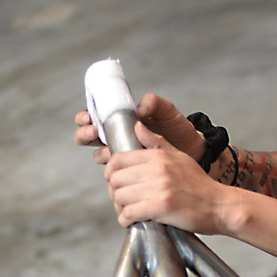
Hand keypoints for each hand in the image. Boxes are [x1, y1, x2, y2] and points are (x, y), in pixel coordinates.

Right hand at [74, 93, 204, 165]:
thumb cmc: (176, 128)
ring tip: (109, 152)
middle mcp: (115, 136)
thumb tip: (140, 107)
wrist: (191, 150)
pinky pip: (116, 173)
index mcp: (119, 118)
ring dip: (100, 153)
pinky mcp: (131, 170)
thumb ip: (155, 104)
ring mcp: (122, 154)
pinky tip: (120, 170)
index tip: (89, 117)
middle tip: (95, 132)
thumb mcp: (166, 111)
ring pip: (99, 155)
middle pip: (87, 137)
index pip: (92, 115)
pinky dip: (115, 171)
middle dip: (85, 134)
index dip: (84, 117)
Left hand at [105, 122, 226, 233]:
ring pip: (120, 197)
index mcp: (158, 155)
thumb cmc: (201, 185)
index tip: (115, 181)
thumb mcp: (180, 157)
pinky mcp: (161, 207)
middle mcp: (157, 169)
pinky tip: (131, 221)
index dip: (110, 172)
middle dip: (114, 191)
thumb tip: (138, 127)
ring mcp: (159, 188)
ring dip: (120, 207)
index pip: (118, 159)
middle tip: (122, 200)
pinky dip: (125, 220)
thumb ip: (156, 142)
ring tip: (127, 211)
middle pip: (115, 179)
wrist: (221, 206)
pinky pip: (129, 213)